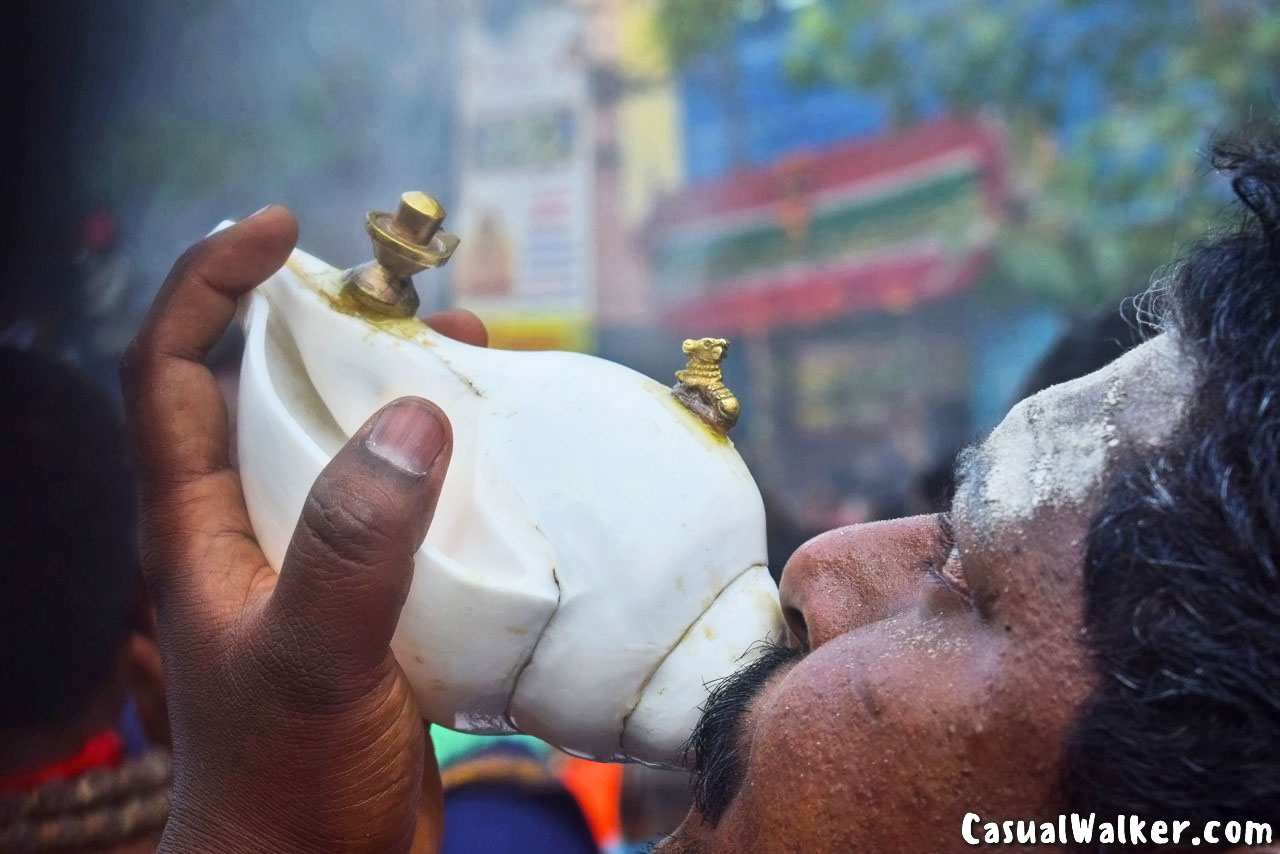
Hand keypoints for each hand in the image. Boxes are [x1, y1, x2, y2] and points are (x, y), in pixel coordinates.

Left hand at [121, 206, 483, 852]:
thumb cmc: (289, 783)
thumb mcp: (312, 656)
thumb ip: (354, 542)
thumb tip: (415, 416)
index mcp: (196, 529)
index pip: (168, 371)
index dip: (208, 286)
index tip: (283, 232)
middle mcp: (245, 533)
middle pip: (266, 393)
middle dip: (335, 331)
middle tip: (421, 307)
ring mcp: (306, 569)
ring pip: (341, 448)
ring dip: (398, 396)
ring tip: (473, 365)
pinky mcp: (365, 603)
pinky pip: (397, 507)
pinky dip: (442, 469)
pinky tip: (498, 466)